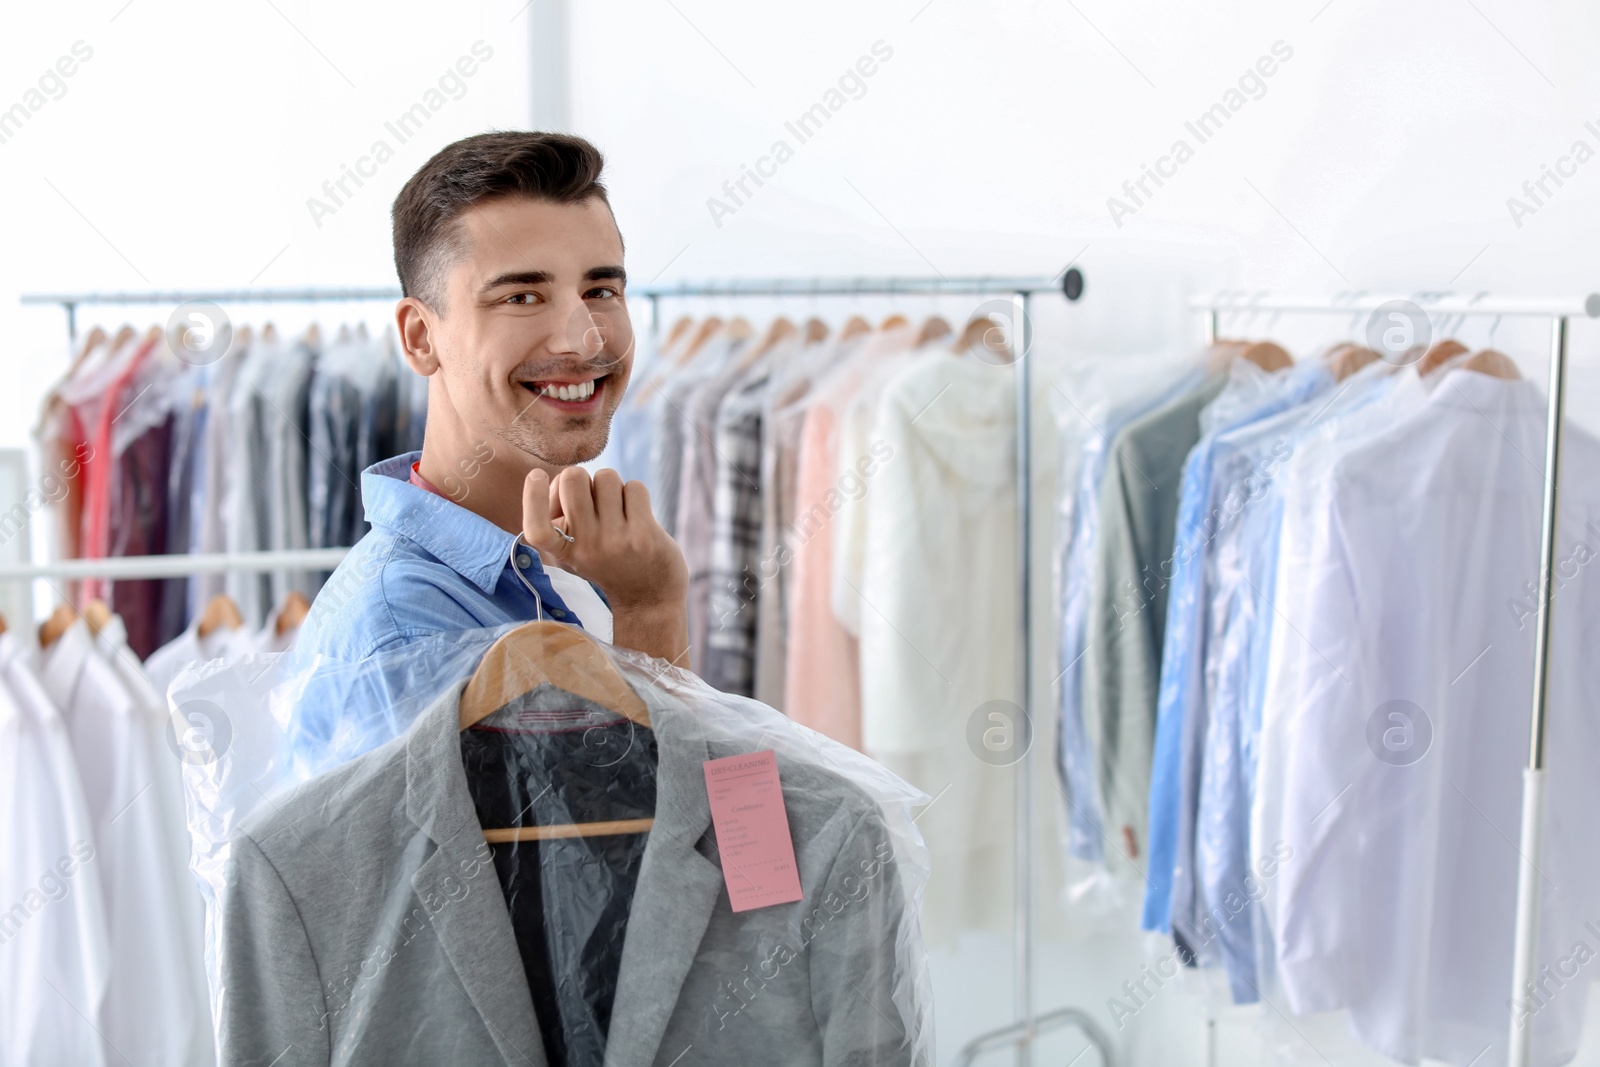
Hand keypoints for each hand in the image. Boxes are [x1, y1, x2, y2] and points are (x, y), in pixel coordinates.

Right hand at [522, 467, 689, 663]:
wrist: (649, 596)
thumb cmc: (608, 563)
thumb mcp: (575, 553)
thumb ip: (560, 523)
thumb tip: (558, 481)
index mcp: (564, 552)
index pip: (537, 528)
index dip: (532, 497)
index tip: (536, 474)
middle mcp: (586, 547)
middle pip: (573, 479)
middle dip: (582, 478)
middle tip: (592, 497)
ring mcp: (615, 541)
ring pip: (606, 477)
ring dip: (613, 487)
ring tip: (618, 510)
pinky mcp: (644, 535)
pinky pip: (634, 488)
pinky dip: (635, 494)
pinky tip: (637, 514)